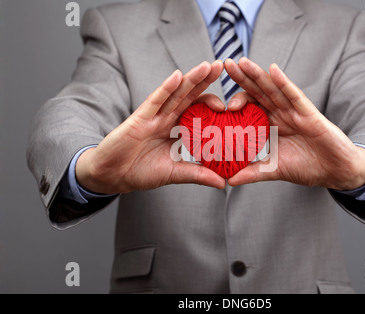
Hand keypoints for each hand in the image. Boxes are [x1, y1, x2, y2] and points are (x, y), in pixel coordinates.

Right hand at [76, 61, 226, 193]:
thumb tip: (223, 183)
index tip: (232, 104)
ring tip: (207, 66)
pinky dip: (166, 88)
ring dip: (191, 79)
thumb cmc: (141, 172)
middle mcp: (166, 119)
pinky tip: (177, 76)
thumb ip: (198, 174)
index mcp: (176, 129)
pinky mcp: (139, 119)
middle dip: (205, 80)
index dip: (212, 104)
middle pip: (189, 96)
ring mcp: (153, 117)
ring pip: (175, 94)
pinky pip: (155, 101)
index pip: (197, 111)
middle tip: (221, 65)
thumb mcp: (175, 173)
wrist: (113, 176)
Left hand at [224, 58, 364, 190]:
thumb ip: (252, 172)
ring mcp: (295, 111)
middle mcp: (281, 114)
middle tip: (225, 64)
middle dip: (242, 77)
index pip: (251, 106)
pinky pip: (295, 95)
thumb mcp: (274, 170)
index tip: (218, 100)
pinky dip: (284, 83)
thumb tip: (229, 181)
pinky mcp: (310, 113)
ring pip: (273, 89)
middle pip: (259, 92)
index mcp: (272, 124)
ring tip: (242, 62)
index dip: (236, 99)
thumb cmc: (307, 167)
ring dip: (258, 75)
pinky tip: (273, 70)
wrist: (336, 171)